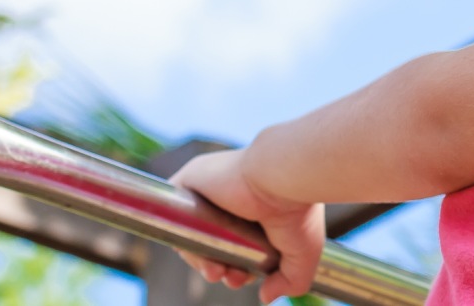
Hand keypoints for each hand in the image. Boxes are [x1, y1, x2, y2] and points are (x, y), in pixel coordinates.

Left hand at [170, 148, 325, 301]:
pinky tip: (197, 250)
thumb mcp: (303, 254)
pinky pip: (170, 214)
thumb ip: (291, 280)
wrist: (283, 179)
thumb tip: (266, 296)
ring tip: (216, 271)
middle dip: (218, 268)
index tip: (242, 279)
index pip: (234, 244)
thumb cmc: (298, 210)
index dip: (234, 267)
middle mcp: (232, 197)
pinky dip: (176, 234)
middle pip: (211, 242)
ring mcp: (209, 188)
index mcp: (257, 208)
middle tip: (229, 278)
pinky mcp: (190, 180)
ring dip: (199, 260)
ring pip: (191, 234)